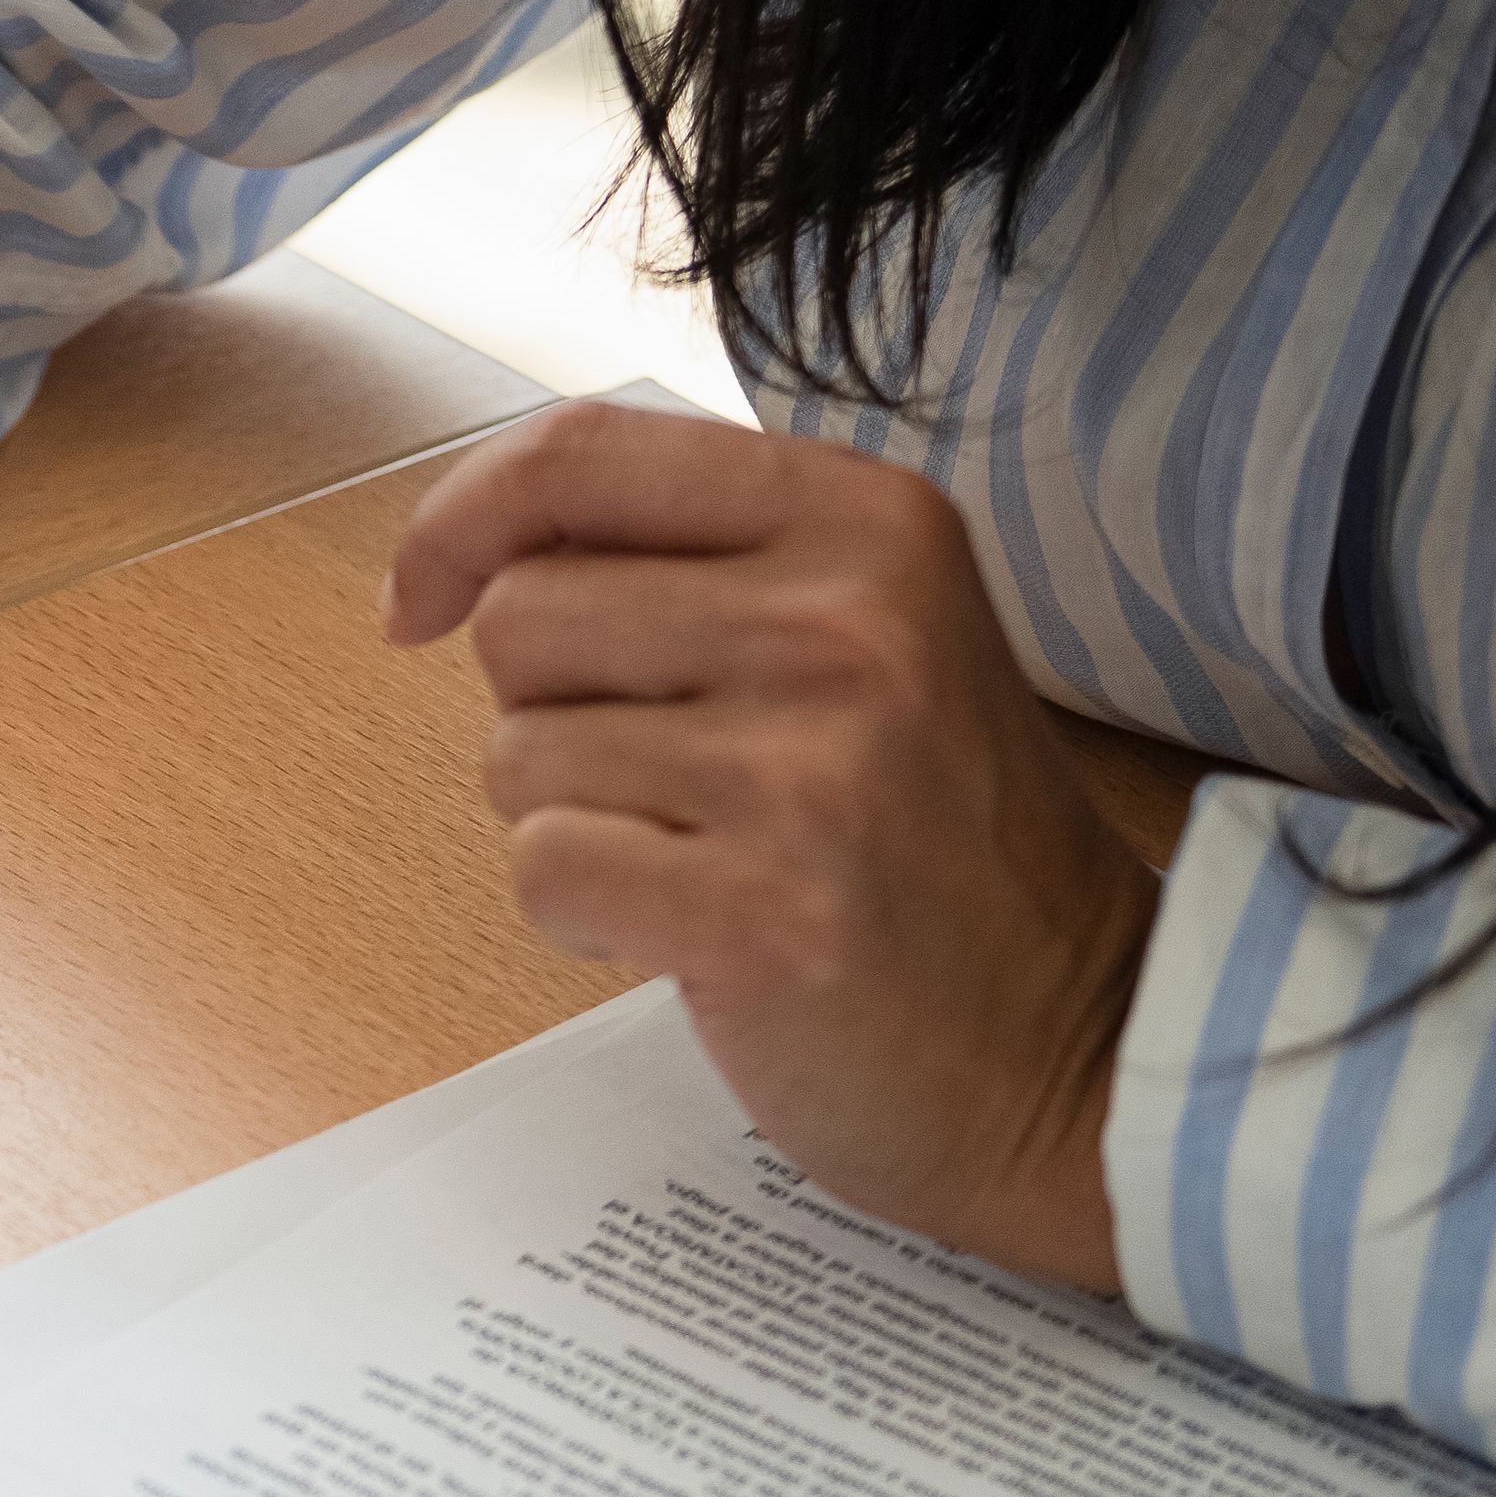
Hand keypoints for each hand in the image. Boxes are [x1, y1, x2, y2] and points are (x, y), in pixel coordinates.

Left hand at [385, 405, 1154, 1289]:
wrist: (1074, 1041)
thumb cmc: (934, 843)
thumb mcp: (865, 635)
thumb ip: (701, 561)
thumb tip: (474, 543)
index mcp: (869, 522)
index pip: (578, 455)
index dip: (457, 521)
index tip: (421, 598)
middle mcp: (844, 620)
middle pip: (521, 615)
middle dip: (548, 710)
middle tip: (672, 779)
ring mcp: (806, 766)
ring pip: (516, 752)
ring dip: (571, 821)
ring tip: (704, 856)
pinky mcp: (756, 909)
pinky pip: (543, 868)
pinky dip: (584, 916)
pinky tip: (693, 929)